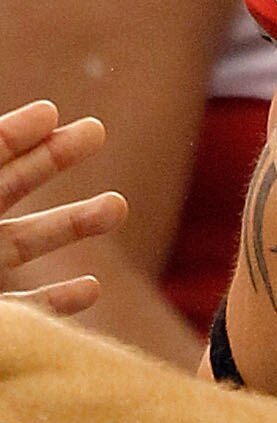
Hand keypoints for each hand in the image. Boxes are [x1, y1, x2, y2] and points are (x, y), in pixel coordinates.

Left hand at [0, 100, 126, 314]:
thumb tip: (15, 131)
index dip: (16, 133)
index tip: (51, 112)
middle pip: (10, 185)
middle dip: (54, 157)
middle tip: (96, 130)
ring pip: (25, 242)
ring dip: (75, 222)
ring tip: (118, 206)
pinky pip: (29, 309)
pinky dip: (60, 301)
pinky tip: (92, 288)